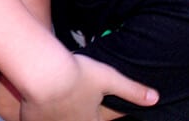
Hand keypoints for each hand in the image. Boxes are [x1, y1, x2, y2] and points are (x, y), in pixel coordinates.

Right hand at [19, 54, 158, 120]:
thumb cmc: (77, 75)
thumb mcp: (108, 78)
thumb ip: (132, 90)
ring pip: (58, 120)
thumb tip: (156, 98)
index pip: (100, 120)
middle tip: (74, 103)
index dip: (100, 115)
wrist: (43, 73)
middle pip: (77, 120)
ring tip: (59, 106)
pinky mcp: (32, 120)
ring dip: (60, 115)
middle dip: (77, 114)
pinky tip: (41, 108)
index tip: (95, 110)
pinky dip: (41, 116)